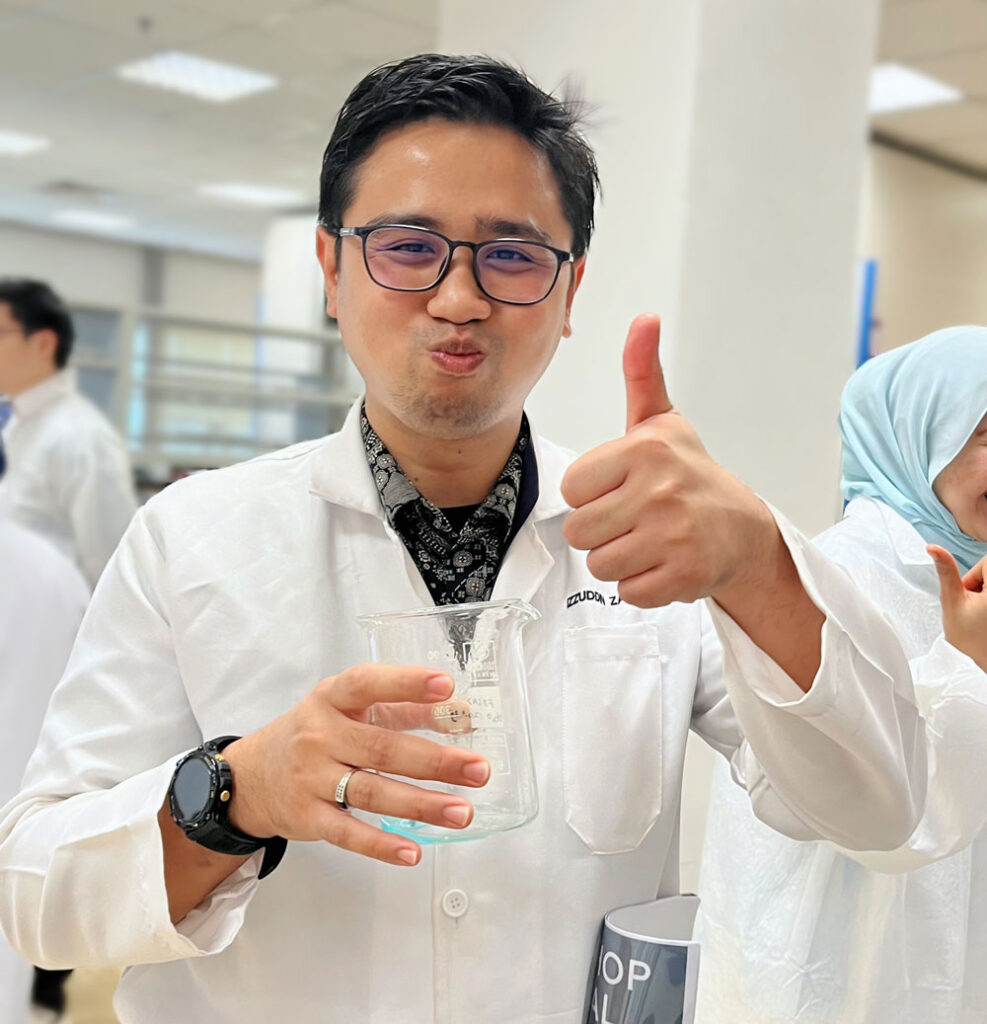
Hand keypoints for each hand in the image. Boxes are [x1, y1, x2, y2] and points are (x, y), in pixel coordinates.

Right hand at [221, 665, 490, 866]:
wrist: (251, 777)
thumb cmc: (315, 734)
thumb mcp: (349, 709)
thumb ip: (404, 709)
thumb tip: (463, 714)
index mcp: (332, 698)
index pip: (368, 684)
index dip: (407, 683)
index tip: (447, 686)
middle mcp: (320, 735)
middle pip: (383, 748)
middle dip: (436, 761)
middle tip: (479, 769)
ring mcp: (312, 778)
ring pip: (372, 792)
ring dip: (422, 805)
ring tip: (463, 812)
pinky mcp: (308, 818)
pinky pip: (348, 834)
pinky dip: (382, 844)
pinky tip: (414, 851)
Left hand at [561, 313, 777, 606]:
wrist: (744, 530)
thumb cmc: (690, 475)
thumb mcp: (663, 423)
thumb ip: (643, 373)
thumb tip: (644, 318)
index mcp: (644, 450)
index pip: (571, 488)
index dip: (590, 494)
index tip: (620, 490)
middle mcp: (660, 491)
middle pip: (580, 531)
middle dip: (601, 532)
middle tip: (633, 521)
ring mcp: (674, 536)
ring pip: (600, 564)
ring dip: (619, 560)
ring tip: (647, 542)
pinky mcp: (684, 576)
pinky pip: (629, 592)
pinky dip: (642, 585)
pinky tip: (663, 564)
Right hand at [928, 546, 986, 671]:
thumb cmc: (973, 639)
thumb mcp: (952, 603)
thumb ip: (946, 573)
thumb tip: (933, 548)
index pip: (985, 562)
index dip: (974, 578)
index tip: (971, 597)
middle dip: (980, 586)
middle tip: (975, 609)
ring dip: (985, 595)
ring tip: (983, 617)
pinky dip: (986, 604)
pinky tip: (986, 619)